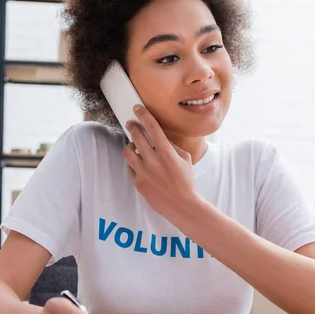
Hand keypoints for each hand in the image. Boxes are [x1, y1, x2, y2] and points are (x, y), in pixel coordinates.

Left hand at [123, 105, 199, 222]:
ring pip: (128, 152)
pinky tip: (141, 165)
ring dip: (130, 146)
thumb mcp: (185, 158)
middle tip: (131, 124)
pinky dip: (134, 164)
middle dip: (132, 127)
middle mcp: (153, 160)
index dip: (143, 115)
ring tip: (134, 146)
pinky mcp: (137, 182)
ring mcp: (143, 172)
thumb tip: (159, 137)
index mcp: (166, 152)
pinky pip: (131, 168)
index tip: (137, 108)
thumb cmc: (186, 181)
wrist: (182, 205)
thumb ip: (171, 146)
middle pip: (136, 136)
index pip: (152, 127)